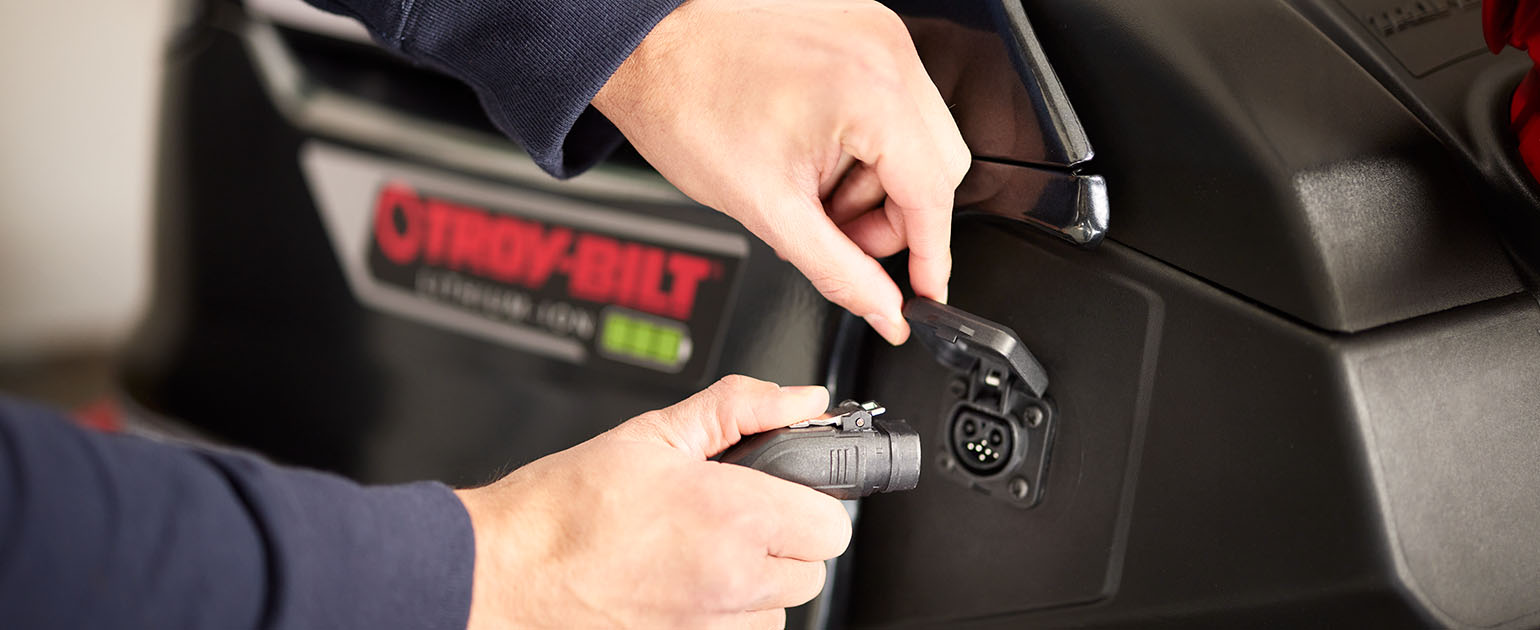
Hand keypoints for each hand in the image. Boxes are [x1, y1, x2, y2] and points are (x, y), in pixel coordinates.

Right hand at [456, 376, 850, 628]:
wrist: (505, 570)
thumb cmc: (565, 508)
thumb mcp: (654, 434)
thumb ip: (739, 408)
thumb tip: (800, 399)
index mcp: (734, 518)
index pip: (832, 526)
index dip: (810, 501)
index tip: (781, 491)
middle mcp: (733, 582)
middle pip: (813, 570)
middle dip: (784, 540)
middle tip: (733, 516)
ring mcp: (712, 629)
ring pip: (778, 609)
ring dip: (755, 582)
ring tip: (700, 551)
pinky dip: (724, 614)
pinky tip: (684, 583)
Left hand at [593, 0, 971, 344]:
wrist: (647, 54)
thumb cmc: (688, 108)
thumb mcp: (769, 210)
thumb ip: (839, 271)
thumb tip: (884, 310)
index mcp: (871, 92)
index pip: (933, 192)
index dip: (930, 255)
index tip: (924, 291)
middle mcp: (885, 53)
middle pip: (937, 166)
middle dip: (892, 217)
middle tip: (836, 235)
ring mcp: (876, 37)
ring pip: (918, 139)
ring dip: (876, 183)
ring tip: (811, 190)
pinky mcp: (861, 33)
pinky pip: (894, 106)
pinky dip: (866, 146)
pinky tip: (815, 157)